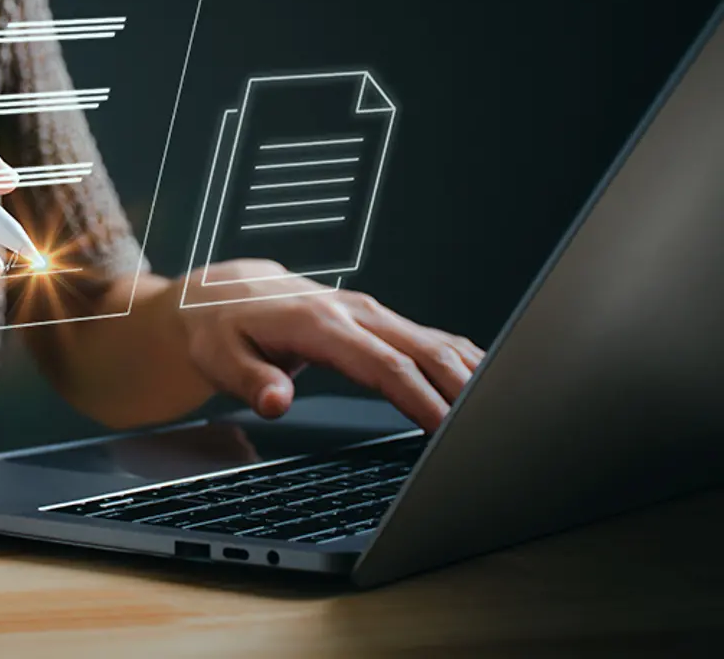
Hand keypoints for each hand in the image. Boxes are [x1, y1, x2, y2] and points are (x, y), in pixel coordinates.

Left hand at [172, 260, 483, 431]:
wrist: (221, 295)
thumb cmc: (220, 330)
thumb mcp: (218, 358)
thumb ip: (249, 380)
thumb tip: (276, 400)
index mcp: (319, 324)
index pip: (383, 365)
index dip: (419, 397)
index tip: (446, 428)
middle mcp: (352, 312)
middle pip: (423, 350)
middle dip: (463, 388)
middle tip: (493, 427)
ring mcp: (368, 312)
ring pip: (434, 340)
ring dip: (471, 372)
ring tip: (504, 408)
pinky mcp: (375, 319)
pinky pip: (427, 336)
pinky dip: (461, 358)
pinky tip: (484, 381)